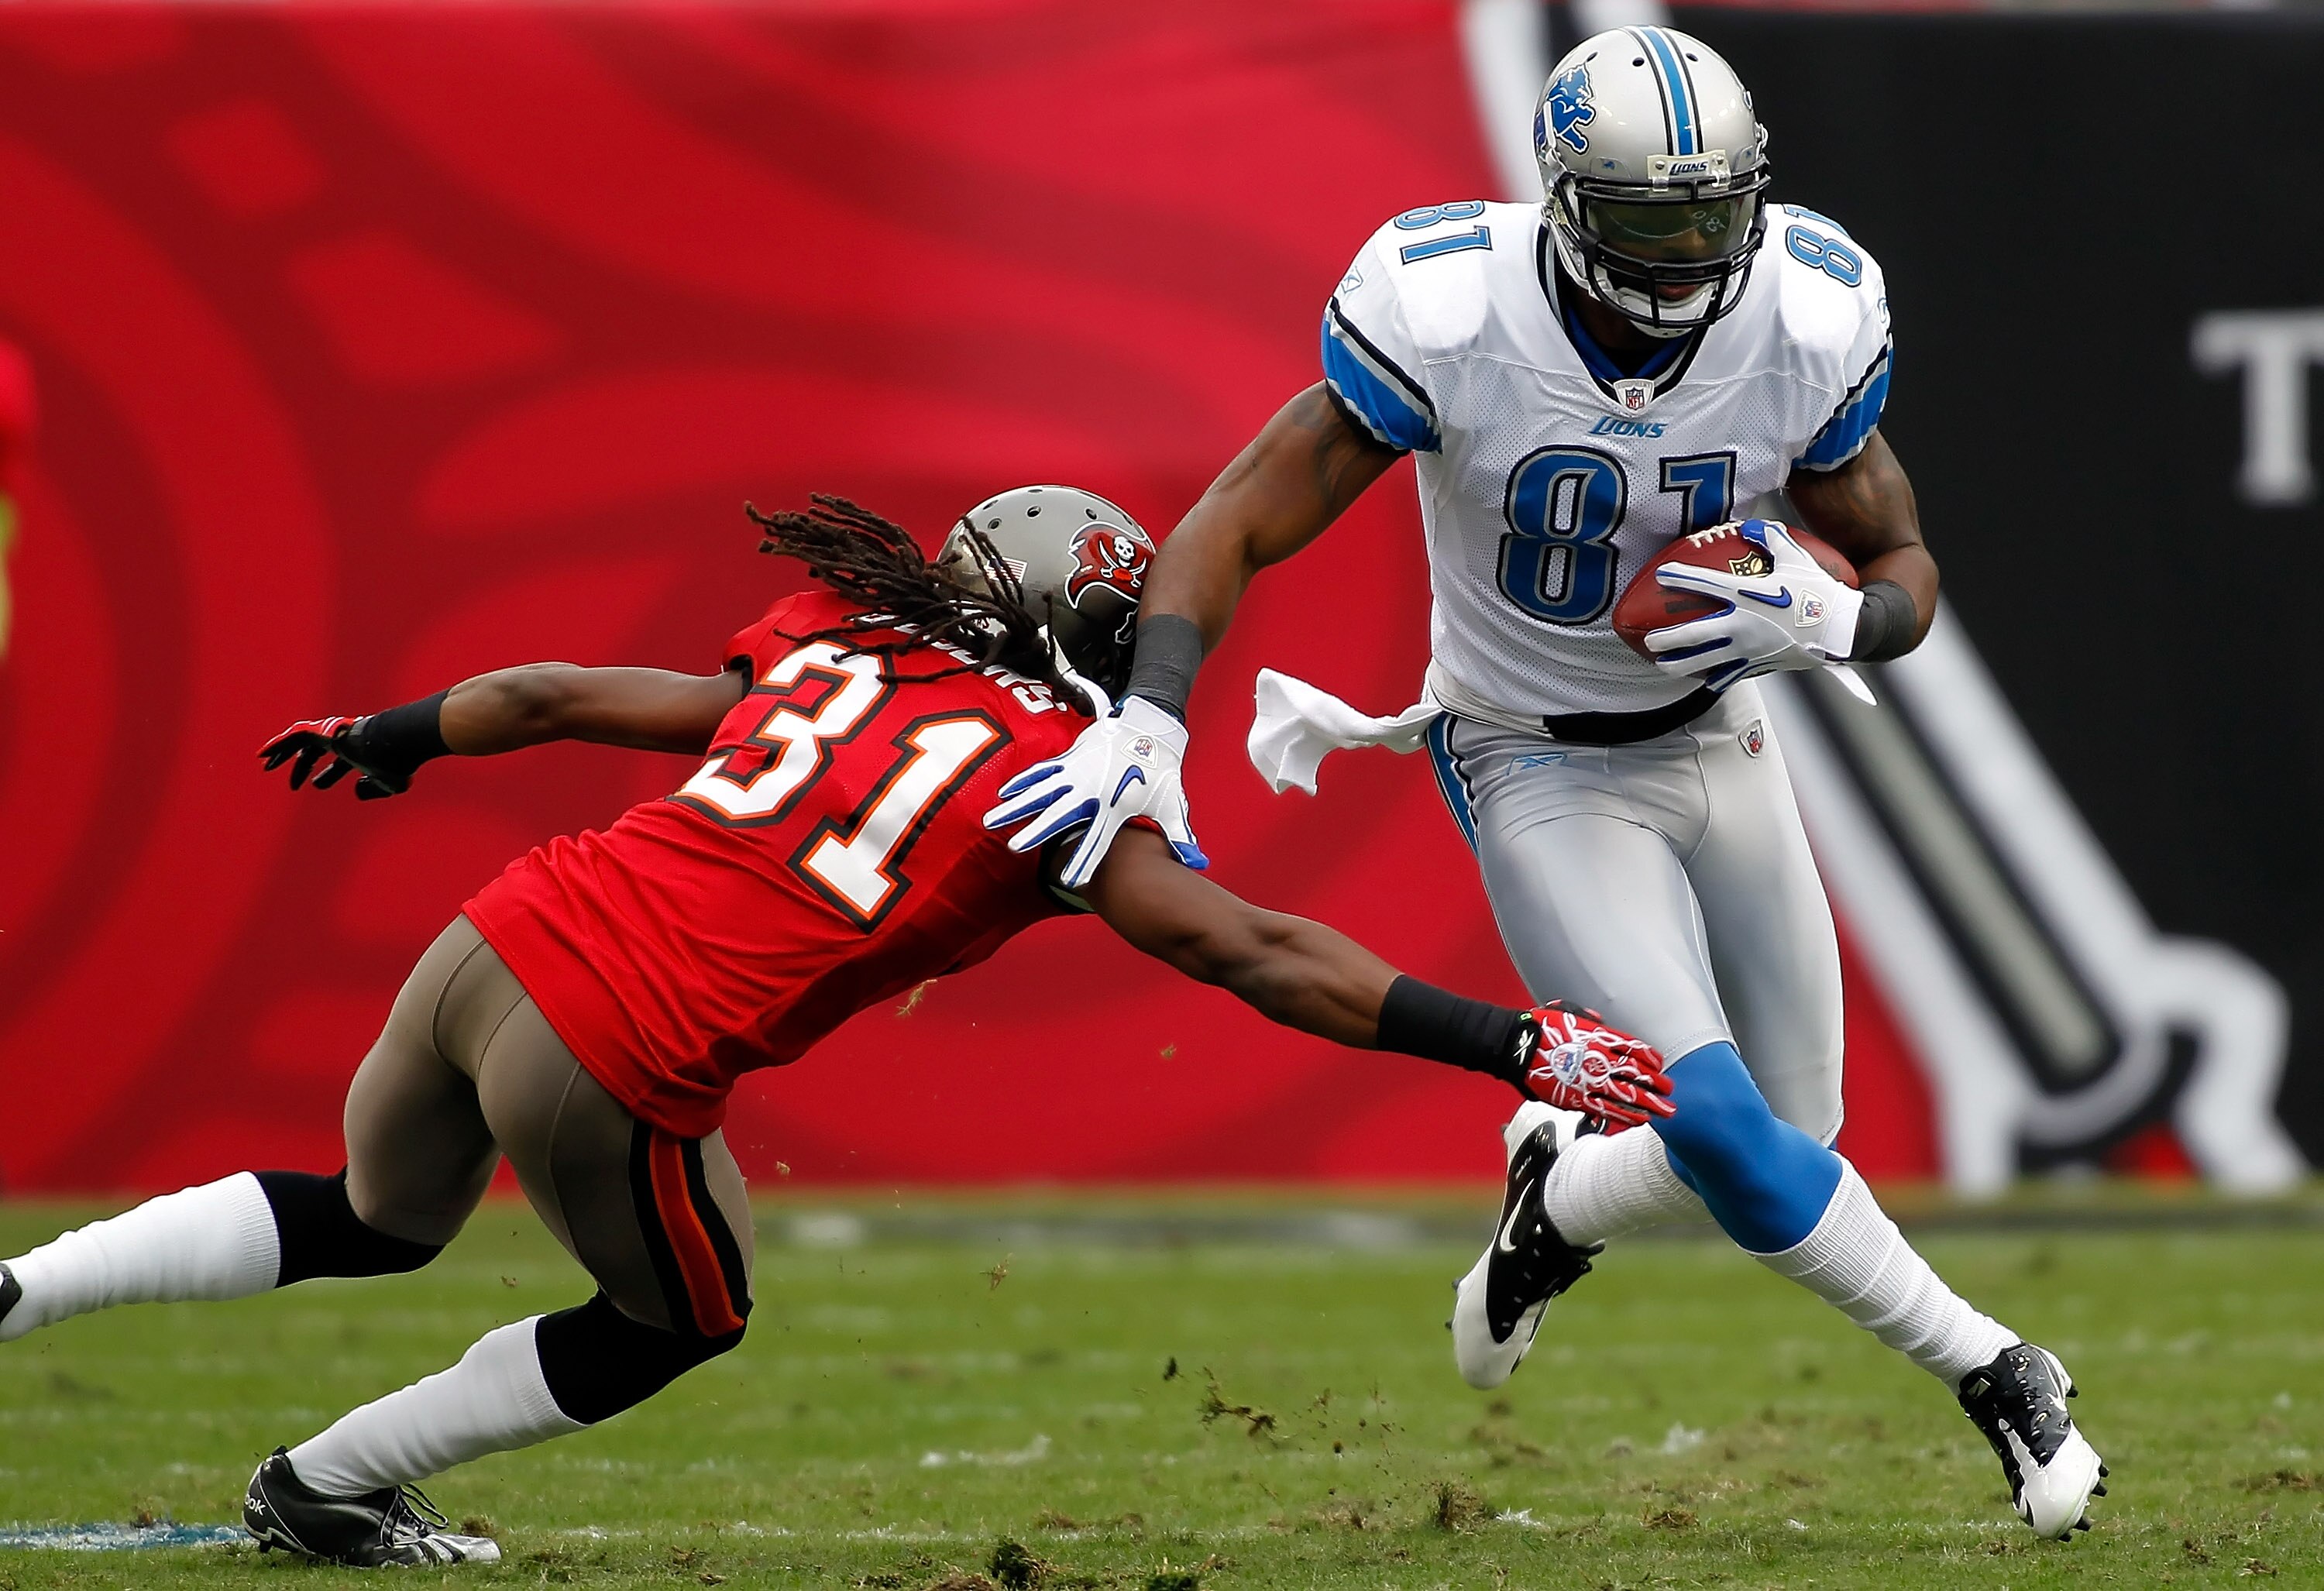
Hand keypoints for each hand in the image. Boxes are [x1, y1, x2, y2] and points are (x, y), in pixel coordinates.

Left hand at [257, 715, 411, 799]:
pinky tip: (263, 754)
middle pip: (315, 751)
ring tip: (265, 764)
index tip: (315, 785)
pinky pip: (294, 736)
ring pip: (299, 741)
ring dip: (281, 753)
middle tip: (292, 784)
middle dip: (302, 765)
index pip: (339, 762)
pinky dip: (278, 744)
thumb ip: (374, 789)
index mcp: (358, 752)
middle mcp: (343, 741)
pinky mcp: (322, 731)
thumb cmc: (395, 765)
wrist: (394, 745)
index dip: (326, 776)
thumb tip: (357, 791)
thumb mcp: (389, 784)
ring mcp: (331, 734)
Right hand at [982, 695, 1206, 889]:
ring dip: (1016, 806)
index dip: (1085, 860)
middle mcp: (1093, 790)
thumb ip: (1179, 835)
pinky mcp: (1070, 759)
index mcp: (1116, 806)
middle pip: (1060, 814)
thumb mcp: (1171, 803)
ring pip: (1042, 791)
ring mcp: (1079, 773)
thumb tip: (1196, 862)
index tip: (1071, 880)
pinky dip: (1023, 781)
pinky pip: (1043, 772)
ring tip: (992, 820)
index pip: (1098, 840)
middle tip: (1016, 848)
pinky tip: (1004, 793)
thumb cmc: (1161, 770)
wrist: (1151, 727)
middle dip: (1038, 831)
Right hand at [1518, 1003, 1674, 1129]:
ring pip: (1628, 1095)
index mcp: (1599, 1037)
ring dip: (1650, 1104)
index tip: (1660, 1065)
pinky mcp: (1577, 1099)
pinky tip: (1640, 1120)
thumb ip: (1588, 1018)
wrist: (1516, 1048)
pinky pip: (1607, 1110)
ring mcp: (1590, 1081)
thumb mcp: (1567, 1012)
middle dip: (1657, 1084)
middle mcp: (1600, 1059)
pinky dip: (1626, 1116)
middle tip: (1671, 1091)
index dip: (1651, 1058)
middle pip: (1637, 1074)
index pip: (1635, 1048)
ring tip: (1666, 1112)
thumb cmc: (1539, 1027)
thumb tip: (1601, 1022)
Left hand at [1644, 518, 1863, 692]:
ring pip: (1703, 662)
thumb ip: (1772, 538)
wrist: (1842, 630)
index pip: (1704, 584)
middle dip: (1666, 638)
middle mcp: (1739, 624)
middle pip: (1691, 634)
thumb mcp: (1796, 558)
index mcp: (1745, 595)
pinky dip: (1714, 678)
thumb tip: (1753, 525)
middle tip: (1649, 640)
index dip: (1679, 578)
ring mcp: (1746, 649)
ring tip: (1662, 664)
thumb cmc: (1818, 592)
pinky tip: (1703, 679)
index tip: (1661, 576)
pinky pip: (1729, 675)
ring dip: (1678, 664)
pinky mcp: (1758, 665)